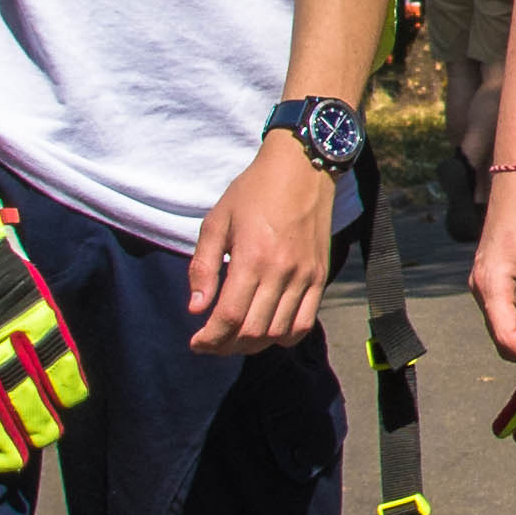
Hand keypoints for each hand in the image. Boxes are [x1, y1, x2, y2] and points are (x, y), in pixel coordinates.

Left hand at [186, 134, 336, 351]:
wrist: (302, 168)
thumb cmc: (253, 191)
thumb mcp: (217, 221)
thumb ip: (203, 267)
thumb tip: (196, 309)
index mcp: (252, 257)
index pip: (229, 317)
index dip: (209, 338)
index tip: (196, 342)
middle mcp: (281, 271)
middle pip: (252, 331)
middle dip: (226, 345)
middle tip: (211, 341)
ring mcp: (304, 276)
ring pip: (278, 333)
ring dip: (252, 345)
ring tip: (235, 338)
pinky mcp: (320, 276)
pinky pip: (304, 323)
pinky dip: (284, 337)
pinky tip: (267, 331)